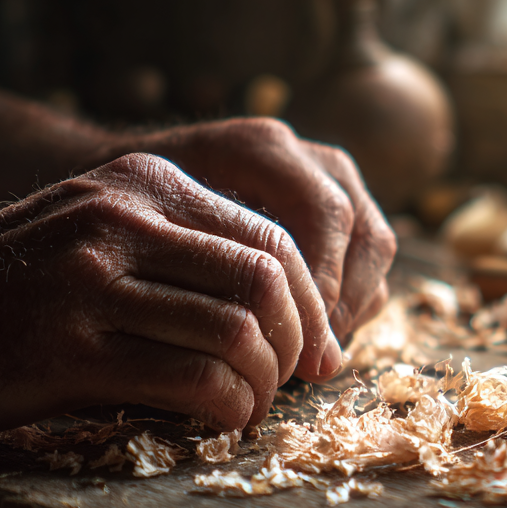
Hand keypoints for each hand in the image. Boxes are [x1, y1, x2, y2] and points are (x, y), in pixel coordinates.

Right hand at [0, 153, 332, 432]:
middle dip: (298, 343)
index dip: (311, 302)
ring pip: (237, 333)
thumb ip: (187, 245)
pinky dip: (227, 409)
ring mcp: (94, 286)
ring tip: (250, 405)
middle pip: (265, 282)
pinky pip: (190, 381)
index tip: (315, 347)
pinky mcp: (69, 352)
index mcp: (147, 185)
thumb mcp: (104, 225)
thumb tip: (291, 307)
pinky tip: (219, 421)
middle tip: (292, 379)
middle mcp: (124, 224)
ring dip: (263, 383)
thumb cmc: (20, 281)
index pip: (271, 239)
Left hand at [107, 118, 395, 362]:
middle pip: (362, 232)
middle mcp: (305, 158)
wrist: (133, 193)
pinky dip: (350, 300)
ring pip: (373, 246)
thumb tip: (243, 331)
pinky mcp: (339, 213)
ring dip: (351, 305)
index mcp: (260, 149)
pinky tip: (308, 333)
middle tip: (309, 358)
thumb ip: (202, 264)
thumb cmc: (132, 218)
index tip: (292, 339)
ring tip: (308, 352)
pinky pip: (367, 259)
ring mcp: (330, 183)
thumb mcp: (151, 231)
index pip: (324, 213)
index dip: (321, 282)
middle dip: (340, 303)